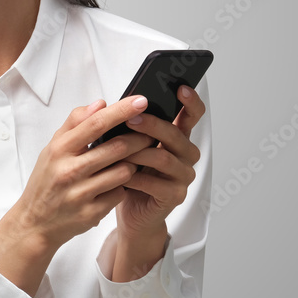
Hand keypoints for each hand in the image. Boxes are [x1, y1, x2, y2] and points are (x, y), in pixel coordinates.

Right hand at [0, 95, 153, 293]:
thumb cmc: (46, 181)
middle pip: (116, 147)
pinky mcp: (91, 214)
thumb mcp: (52, 149)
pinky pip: (120, 193)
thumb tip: (100, 104)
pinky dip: (123, 186)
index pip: (95, 123)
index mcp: (59, 150)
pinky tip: (116, 184)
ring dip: (133, 163)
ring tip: (131, 160)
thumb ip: (75, 124)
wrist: (34, 223)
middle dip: (139, 138)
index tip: (141, 101)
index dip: (121, 111)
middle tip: (151, 134)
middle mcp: (69, 171)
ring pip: (123, 172)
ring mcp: (80, 194)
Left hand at [115, 85, 204, 241]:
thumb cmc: (127, 172)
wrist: (130, 210)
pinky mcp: (175, 196)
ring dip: (139, 152)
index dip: (190, 101)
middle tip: (130, 118)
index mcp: (176, 137)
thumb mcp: (125, 144)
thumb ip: (124, 124)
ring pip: (164, 158)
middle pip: (175, 134)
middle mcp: (185, 155)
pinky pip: (156, 184)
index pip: (191, 114)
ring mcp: (183, 176)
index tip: (181, 87)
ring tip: (117, 149)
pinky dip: (136, 178)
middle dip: (152, 124)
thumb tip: (106, 103)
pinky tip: (121, 175)